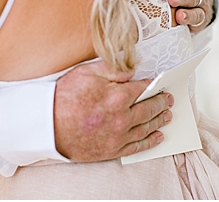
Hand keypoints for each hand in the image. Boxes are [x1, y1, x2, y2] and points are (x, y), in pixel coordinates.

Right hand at [54, 60, 172, 160]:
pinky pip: (137, 147)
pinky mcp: (112, 150)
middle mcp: (121, 118)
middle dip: (161, 102)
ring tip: (168, 115)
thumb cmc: (65, 97)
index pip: (143, 89)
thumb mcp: (88, 72)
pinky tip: (157, 136)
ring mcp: (118, 136)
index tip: (160, 82)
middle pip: (149, 109)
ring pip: (146, 128)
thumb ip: (113, 68)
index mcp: (117, 96)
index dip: (153, 84)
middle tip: (169, 98)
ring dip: (159, 121)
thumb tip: (132, 69)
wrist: (49, 125)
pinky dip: (150, 141)